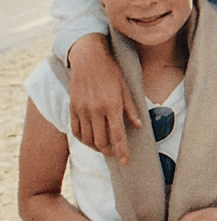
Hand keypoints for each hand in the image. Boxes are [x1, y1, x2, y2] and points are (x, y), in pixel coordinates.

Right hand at [68, 34, 140, 165]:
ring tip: (105, 148)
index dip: (122, 151)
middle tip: (116, 154)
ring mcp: (82, 110)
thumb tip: (139, 126)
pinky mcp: (73, 108)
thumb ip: (132, 109)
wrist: (88, 58)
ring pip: (88, 139)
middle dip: (109, 152)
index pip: (118, 135)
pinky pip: (76, 130)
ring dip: (97, 147)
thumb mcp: (126, 88)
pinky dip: (83, 139)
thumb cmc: (111, 71)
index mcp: (112, 105)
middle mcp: (96, 110)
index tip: (125, 162)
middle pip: (101, 141)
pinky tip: (90, 140)